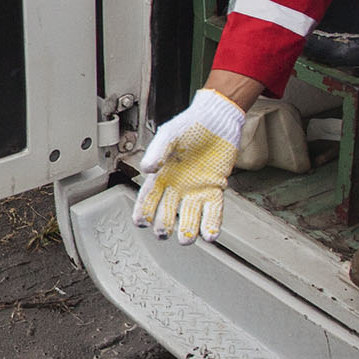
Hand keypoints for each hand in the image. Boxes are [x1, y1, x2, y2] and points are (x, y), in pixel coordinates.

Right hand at [130, 88, 248, 244]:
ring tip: (186, 239)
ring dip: (188, 229)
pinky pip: (213, 210)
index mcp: (163, 174)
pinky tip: (209, 234)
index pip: (149, 197)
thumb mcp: (169, 135)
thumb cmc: (190, 124)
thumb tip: (147, 168)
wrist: (217, 119)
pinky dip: (211, 223)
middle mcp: (178, 185)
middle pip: (167, 211)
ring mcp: (197, 188)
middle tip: (162, 234)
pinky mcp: (215, 188)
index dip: (143, 210)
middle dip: (163, 224)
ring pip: (190, 215)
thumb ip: (158, 151)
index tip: (140, 223)